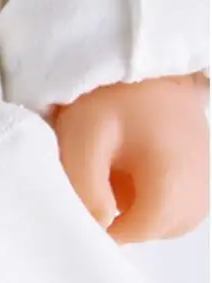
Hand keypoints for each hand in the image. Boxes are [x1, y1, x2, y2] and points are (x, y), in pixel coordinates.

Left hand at [53, 74, 208, 243]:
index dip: (108, 230)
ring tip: (108, 171)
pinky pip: (175, 194)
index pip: (144, 231)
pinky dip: (148, 190)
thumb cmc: (109, 94)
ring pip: (170, 214)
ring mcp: (204, 171)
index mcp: (176, 179)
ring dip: (136, 205)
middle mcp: (200, 181)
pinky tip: (123, 163)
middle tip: (94, 190)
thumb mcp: (83, 139)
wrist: (137, 51)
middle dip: (124, 219)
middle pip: (161, 227)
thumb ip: (87, 188)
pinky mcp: (197, 161)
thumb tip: (100, 228)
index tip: (82, 209)